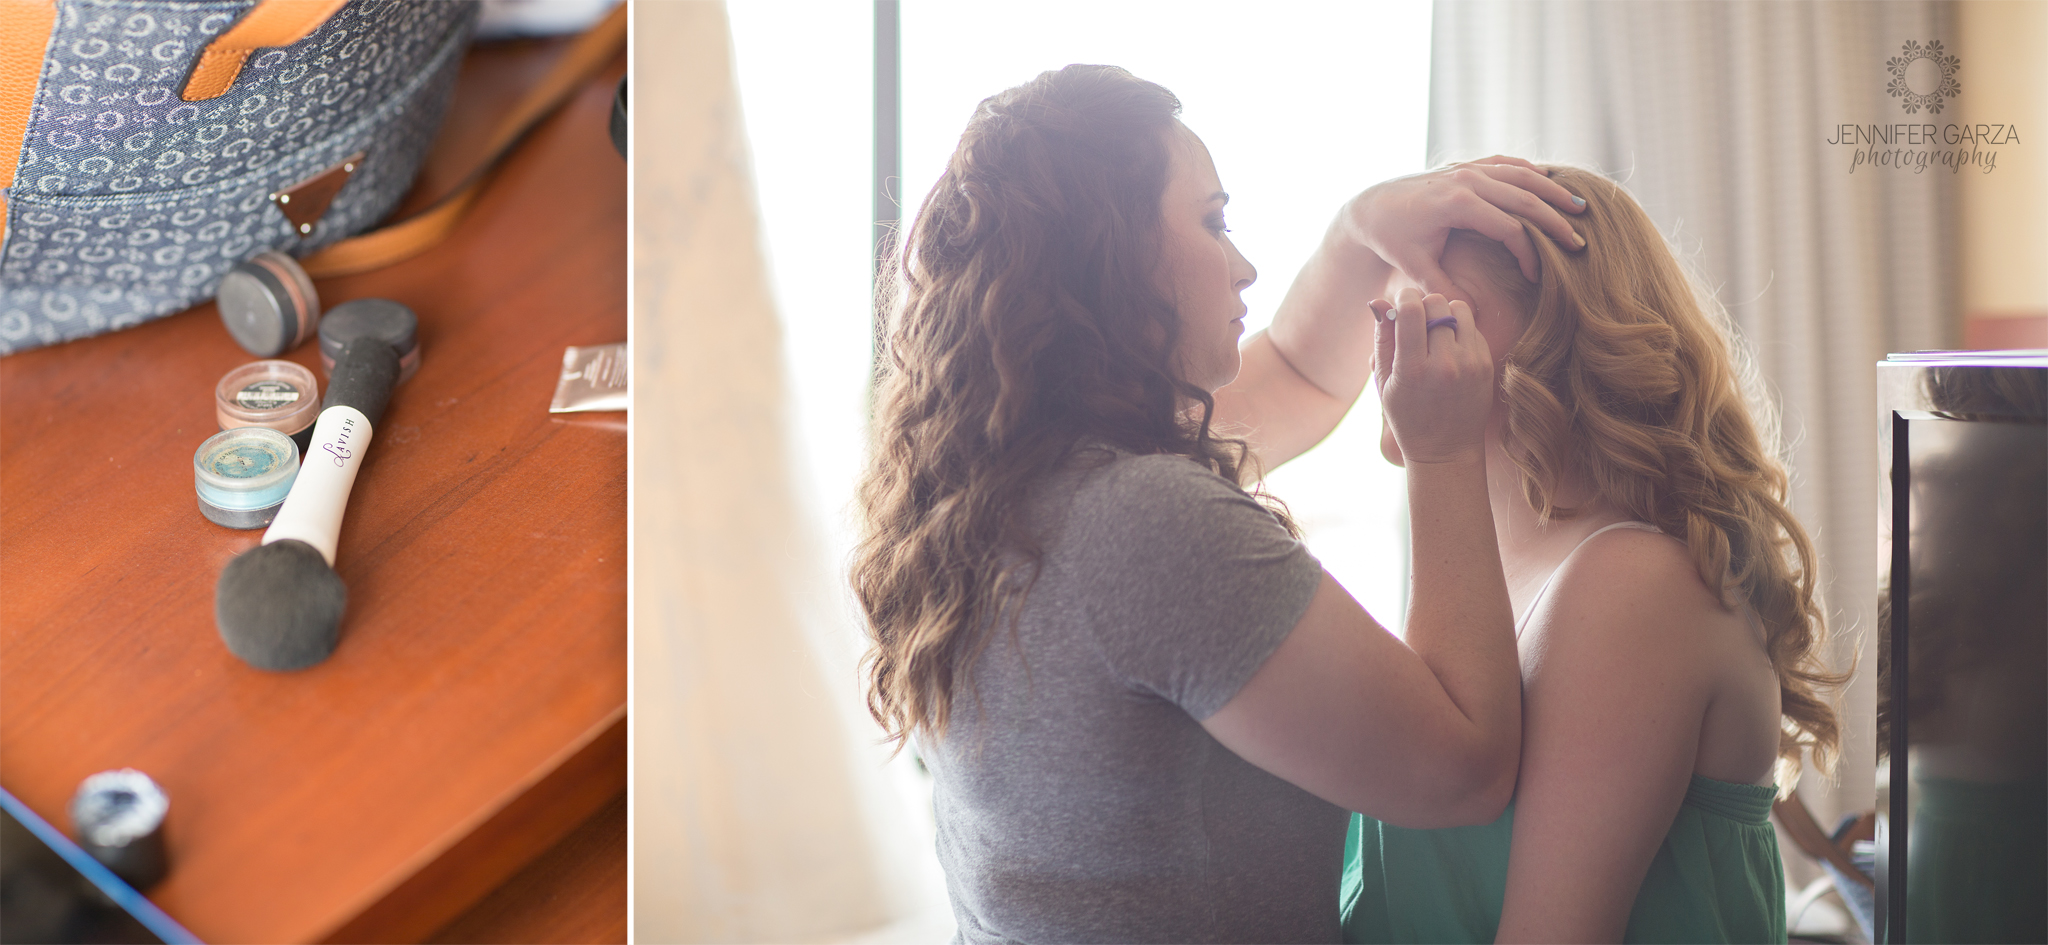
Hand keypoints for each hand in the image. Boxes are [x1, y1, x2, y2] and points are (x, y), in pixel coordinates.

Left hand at [1340, 155, 1585, 293]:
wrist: (1370, 207)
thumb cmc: (1392, 238)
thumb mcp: (1414, 266)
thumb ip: (1443, 288)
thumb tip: (1469, 314)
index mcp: (1456, 204)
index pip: (1508, 228)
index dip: (1527, 254)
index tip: (1536, 276)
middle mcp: (1466, 179)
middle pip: (1523, 198)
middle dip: (1554, 221)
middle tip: (1579, 242)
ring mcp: (1467, 168)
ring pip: (1520, 175)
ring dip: (1551, 190)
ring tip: (1579, 207)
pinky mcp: (1466, 165)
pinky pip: (1505, 163)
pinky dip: (1529, 171)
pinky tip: (1549, 180)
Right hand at [1373, 289, 1491, 465]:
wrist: (1447, 450)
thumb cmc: (1408, 418)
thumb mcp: (1386, 384)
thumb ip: (1382, 340)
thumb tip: (1378, 301)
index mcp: (1413, 369)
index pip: (1411, 309)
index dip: (1403, 298)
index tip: (1400, 304)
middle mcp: (1445, 364)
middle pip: (1436, 303)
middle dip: (1423, 304)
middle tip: (1416, 320)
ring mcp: (1470, 364)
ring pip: (1458, 308)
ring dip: (1444, 312)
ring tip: (1434, 331)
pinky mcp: (1486, 364)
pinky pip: (1473, 327)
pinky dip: (1459, 328)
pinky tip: (1449, 347)